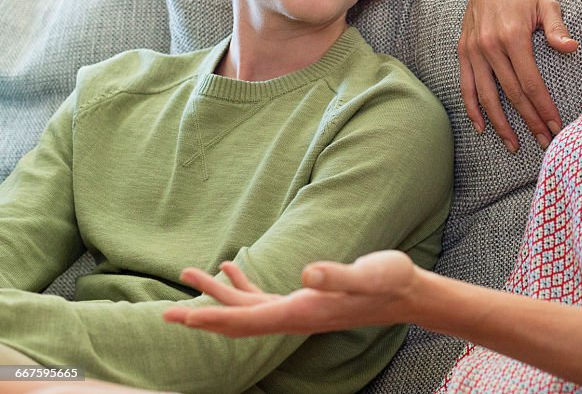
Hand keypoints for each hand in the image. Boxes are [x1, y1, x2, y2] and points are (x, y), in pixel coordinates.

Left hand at [163, 251, 417, 336]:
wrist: (407, 293)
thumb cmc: (390, 281)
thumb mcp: (368, 274)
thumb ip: (337, 275)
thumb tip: (306, 272)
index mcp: (303, 311)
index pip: (248, 321)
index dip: (212, 321)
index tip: (180, 319)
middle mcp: (295, 316)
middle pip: (238, 322)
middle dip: (201, 318)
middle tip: (165, 314)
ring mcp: (299, 310)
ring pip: (247, 309)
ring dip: (217, 296)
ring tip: (188, 274)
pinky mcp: (306, 300)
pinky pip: (263, 299)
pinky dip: (242, 287)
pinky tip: (231, 268)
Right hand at [459, 0, 577, 151]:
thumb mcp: (547, 3)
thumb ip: (558, 27)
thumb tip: (571, 48)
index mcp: (513, 37)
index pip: (530, 83)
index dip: (543, 108)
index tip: (555, 126)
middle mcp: (490, 46)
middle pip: (511, 94)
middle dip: (529, 121)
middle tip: (543, 141)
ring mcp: (474, 50)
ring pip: (486, 96)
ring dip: (500, 124)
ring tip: (514, 145)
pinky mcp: (463, 51)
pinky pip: (466, 85)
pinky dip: (472, 108)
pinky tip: (482, 127)